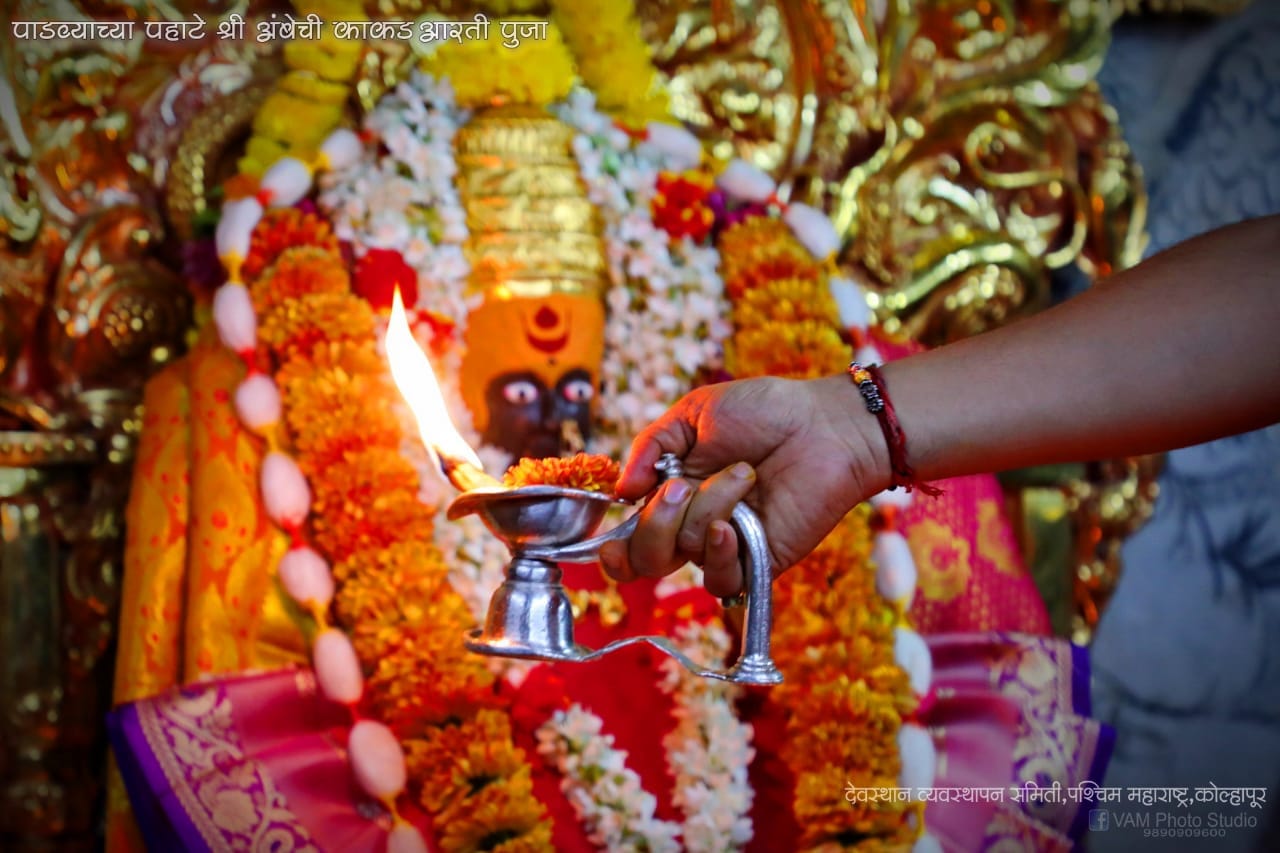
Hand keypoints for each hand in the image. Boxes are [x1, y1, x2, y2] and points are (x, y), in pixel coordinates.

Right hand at [598, 374, 886, 596]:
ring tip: (745, 474)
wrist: (825, 424)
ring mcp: (727, 545)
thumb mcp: (694, 413)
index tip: (608, 540)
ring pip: (686, 551)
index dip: (613, 548)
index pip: (631, 539)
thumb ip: (650, 448)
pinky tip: (732, 525)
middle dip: (655, 521)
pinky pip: (721, 577)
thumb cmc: (766, 411)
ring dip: (709, 506)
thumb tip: (621, 491)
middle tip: (681, 484)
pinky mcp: (759, 560)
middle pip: (646, 557)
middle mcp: (695, 525)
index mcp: (674, 493)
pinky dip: (719, 551)